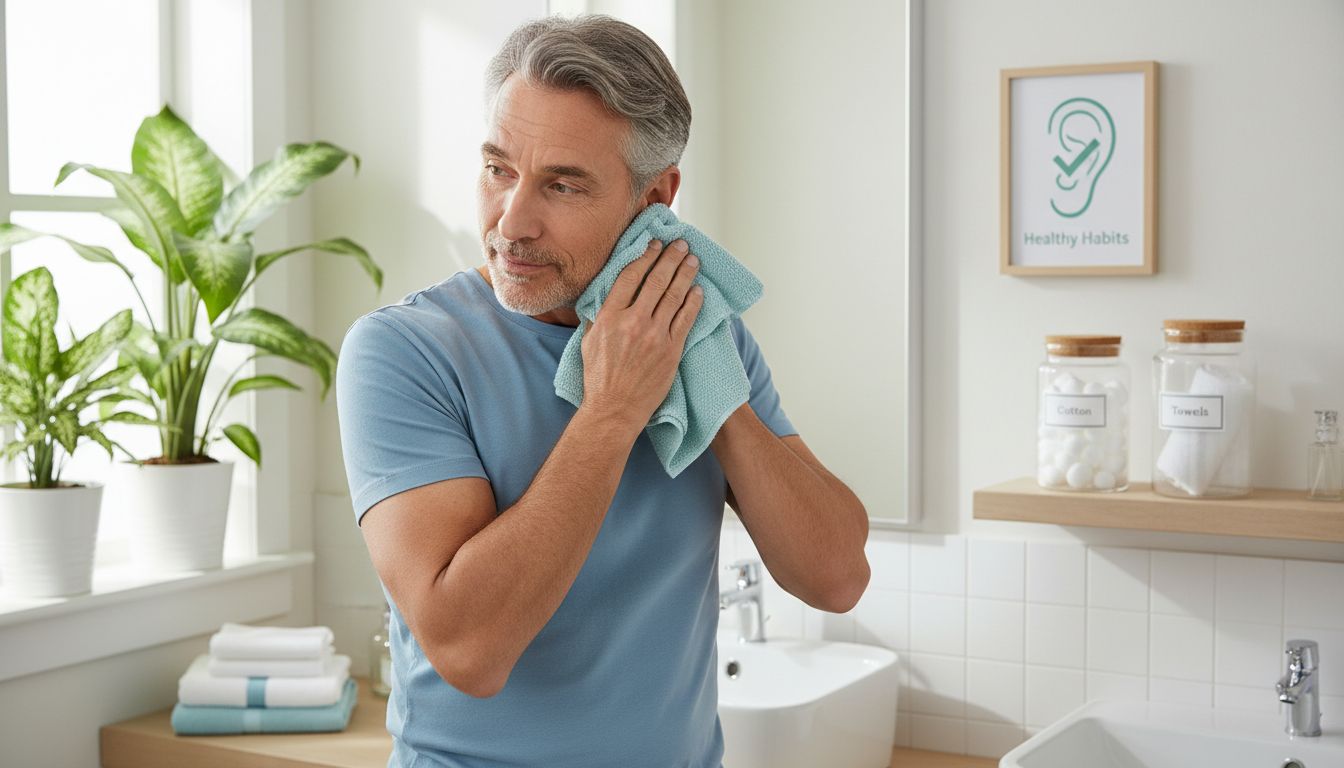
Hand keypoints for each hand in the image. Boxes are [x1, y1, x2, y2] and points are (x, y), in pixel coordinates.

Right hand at [579, 238, 702, 428]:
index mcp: (609, 317)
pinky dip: (693, 301)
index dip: (645, 256)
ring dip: (685, 274)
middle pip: (656, 280)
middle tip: (681, 245)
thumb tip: (604, 296)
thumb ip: (598, 316)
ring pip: (674, 296)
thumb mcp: (588, 342)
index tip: (654, 244)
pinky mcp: (671, 350)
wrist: (614, 409)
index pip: (630, 276)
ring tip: (693, 259)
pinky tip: (698, 289)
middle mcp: (632, 322)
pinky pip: (686, 319)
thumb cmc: (599, 378)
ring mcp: (654, 335)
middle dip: (670, 258)